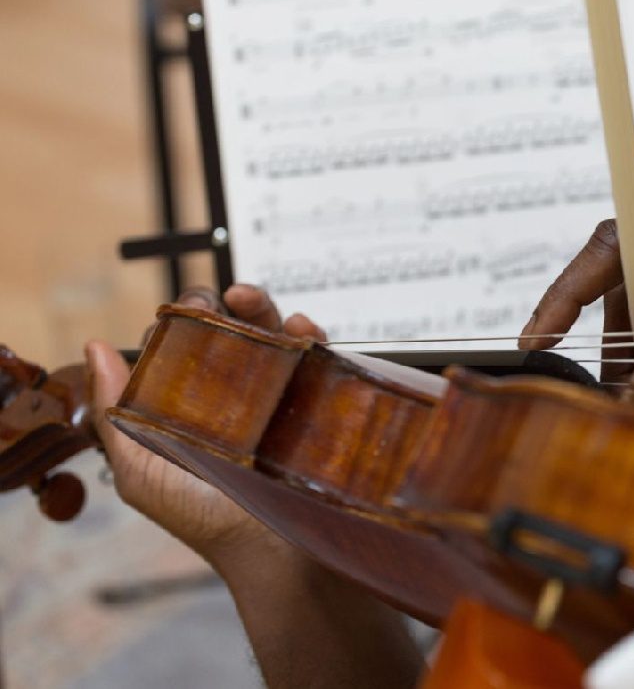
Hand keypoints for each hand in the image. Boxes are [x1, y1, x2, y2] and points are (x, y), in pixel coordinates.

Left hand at [88, 284, 324, 564]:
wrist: (279, 556)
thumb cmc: (208, 522)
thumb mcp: (143, 472)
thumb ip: (117, 414)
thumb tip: (94, 349)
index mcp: (192, 413)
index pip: (185, 352)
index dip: (181, 326)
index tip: (181, 315)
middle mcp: (237, 402)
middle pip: (231, 335)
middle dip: (223, 306)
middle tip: (218, 298)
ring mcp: (280, 401)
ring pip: (272, 337)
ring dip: (263, 307)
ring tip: (250, 297)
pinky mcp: (317, 403)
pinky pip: (315, 358)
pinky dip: (308, 334)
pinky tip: (300, 329)